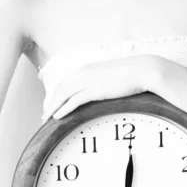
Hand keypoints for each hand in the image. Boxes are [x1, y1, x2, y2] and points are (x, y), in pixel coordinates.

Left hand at [42, 55, 159, 120]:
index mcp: (86, 68)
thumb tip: (98, 89)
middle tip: (44, 114)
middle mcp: (83, 73)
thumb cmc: (131, 73)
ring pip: (63, 95)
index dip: (56, 94)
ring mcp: (88, 81)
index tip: (52, 104)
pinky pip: (74, 100)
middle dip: (50, 102)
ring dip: (53, 107)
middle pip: (60, 89)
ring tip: (46, 118)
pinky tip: (57, 116)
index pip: (65, 82)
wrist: (142, 70)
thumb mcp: (110, 75)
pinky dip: (64, 108)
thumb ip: (100, 80)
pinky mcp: (94, 90)